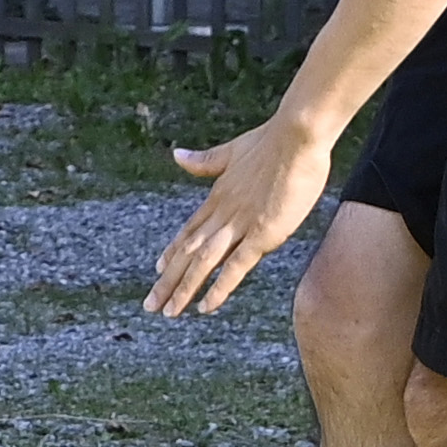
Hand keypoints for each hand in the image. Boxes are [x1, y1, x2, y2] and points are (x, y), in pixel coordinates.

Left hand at [147, 115, 334, 316]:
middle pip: (188, 251)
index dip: (172, 251)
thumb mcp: (233, 151)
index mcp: (218, 196)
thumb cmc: (273, 140)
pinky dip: (218, 288)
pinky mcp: (262, 233)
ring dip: (183, 289)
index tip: (158, 269)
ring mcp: (240, 224)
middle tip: (150, 304)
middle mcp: (222, 213)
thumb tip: (176, 155)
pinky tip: (205, 306)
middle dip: (168, 280)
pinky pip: (235, 266)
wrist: (296, 135)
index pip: (189, 230)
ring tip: (168, 311)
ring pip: (203, 263)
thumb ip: (205, 160)